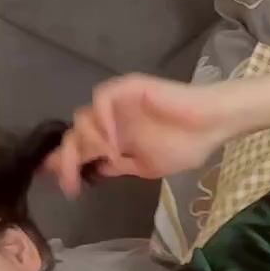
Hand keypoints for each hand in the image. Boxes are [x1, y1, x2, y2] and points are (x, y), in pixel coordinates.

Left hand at [44, 74, 227, 197]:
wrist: (211, 125)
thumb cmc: (188, 145)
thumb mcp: (148, 166)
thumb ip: (122, 166)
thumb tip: (97, 168)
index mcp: (116, 138)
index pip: (80, 148)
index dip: (65, 163)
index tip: (58, 183)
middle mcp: (111, 119)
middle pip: (74, 135)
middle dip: (67, 158)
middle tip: (69, 179)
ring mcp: (118, 103)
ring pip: (83, 117)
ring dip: (89, 140)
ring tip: (108, 154)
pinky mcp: (128, 87)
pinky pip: (101, 98)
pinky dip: (101, 119)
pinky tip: (113, 139)